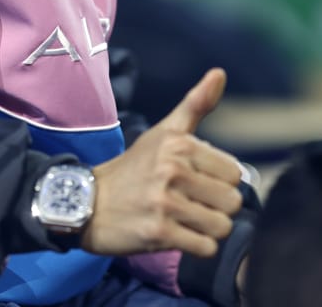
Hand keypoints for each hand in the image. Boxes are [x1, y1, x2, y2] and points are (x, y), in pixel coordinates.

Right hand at [82, 68, 243, 257]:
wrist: (87, 203)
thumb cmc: (133, 169)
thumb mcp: (163, 132)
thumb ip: (196, 104)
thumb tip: (220, 72)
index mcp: (179, 144)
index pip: (234, 173)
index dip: (220, 182)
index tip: (197, 183)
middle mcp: (172, 170)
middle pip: (232, 201)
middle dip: (217, 208)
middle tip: (193, 205)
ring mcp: (165, 203)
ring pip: (222, 226)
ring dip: (208, 230)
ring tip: (187, 221)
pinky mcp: (158, 233)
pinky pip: (205, 248)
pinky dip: (197, 247)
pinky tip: (179, 237)